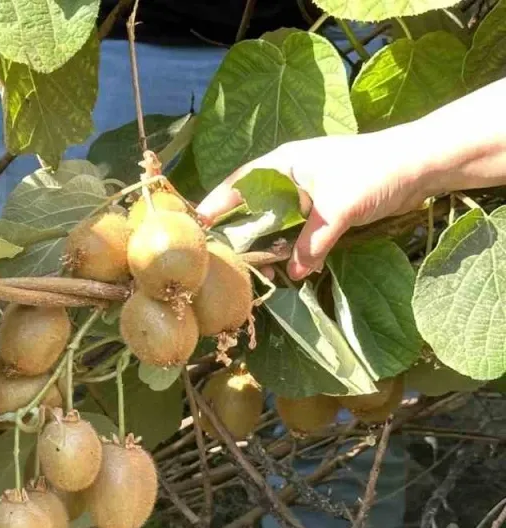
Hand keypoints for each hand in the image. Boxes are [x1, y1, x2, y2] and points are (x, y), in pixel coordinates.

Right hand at [195, 130, 433, 279]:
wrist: (422, 165)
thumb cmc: (374, 172)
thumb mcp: (336, 210)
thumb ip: (311, 243)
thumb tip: (294, 274)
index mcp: (284, 163)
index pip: (238, 184)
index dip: (216, 205)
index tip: (195, 226)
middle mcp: (291, 177)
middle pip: (254, 206)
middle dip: (241, 231)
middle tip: (222, 257)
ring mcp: (310, 193)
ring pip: (279, 221)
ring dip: (270, 244)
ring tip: (256, 268)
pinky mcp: (328, 207)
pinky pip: (301, 230)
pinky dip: (295, 246)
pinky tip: (294, 266)